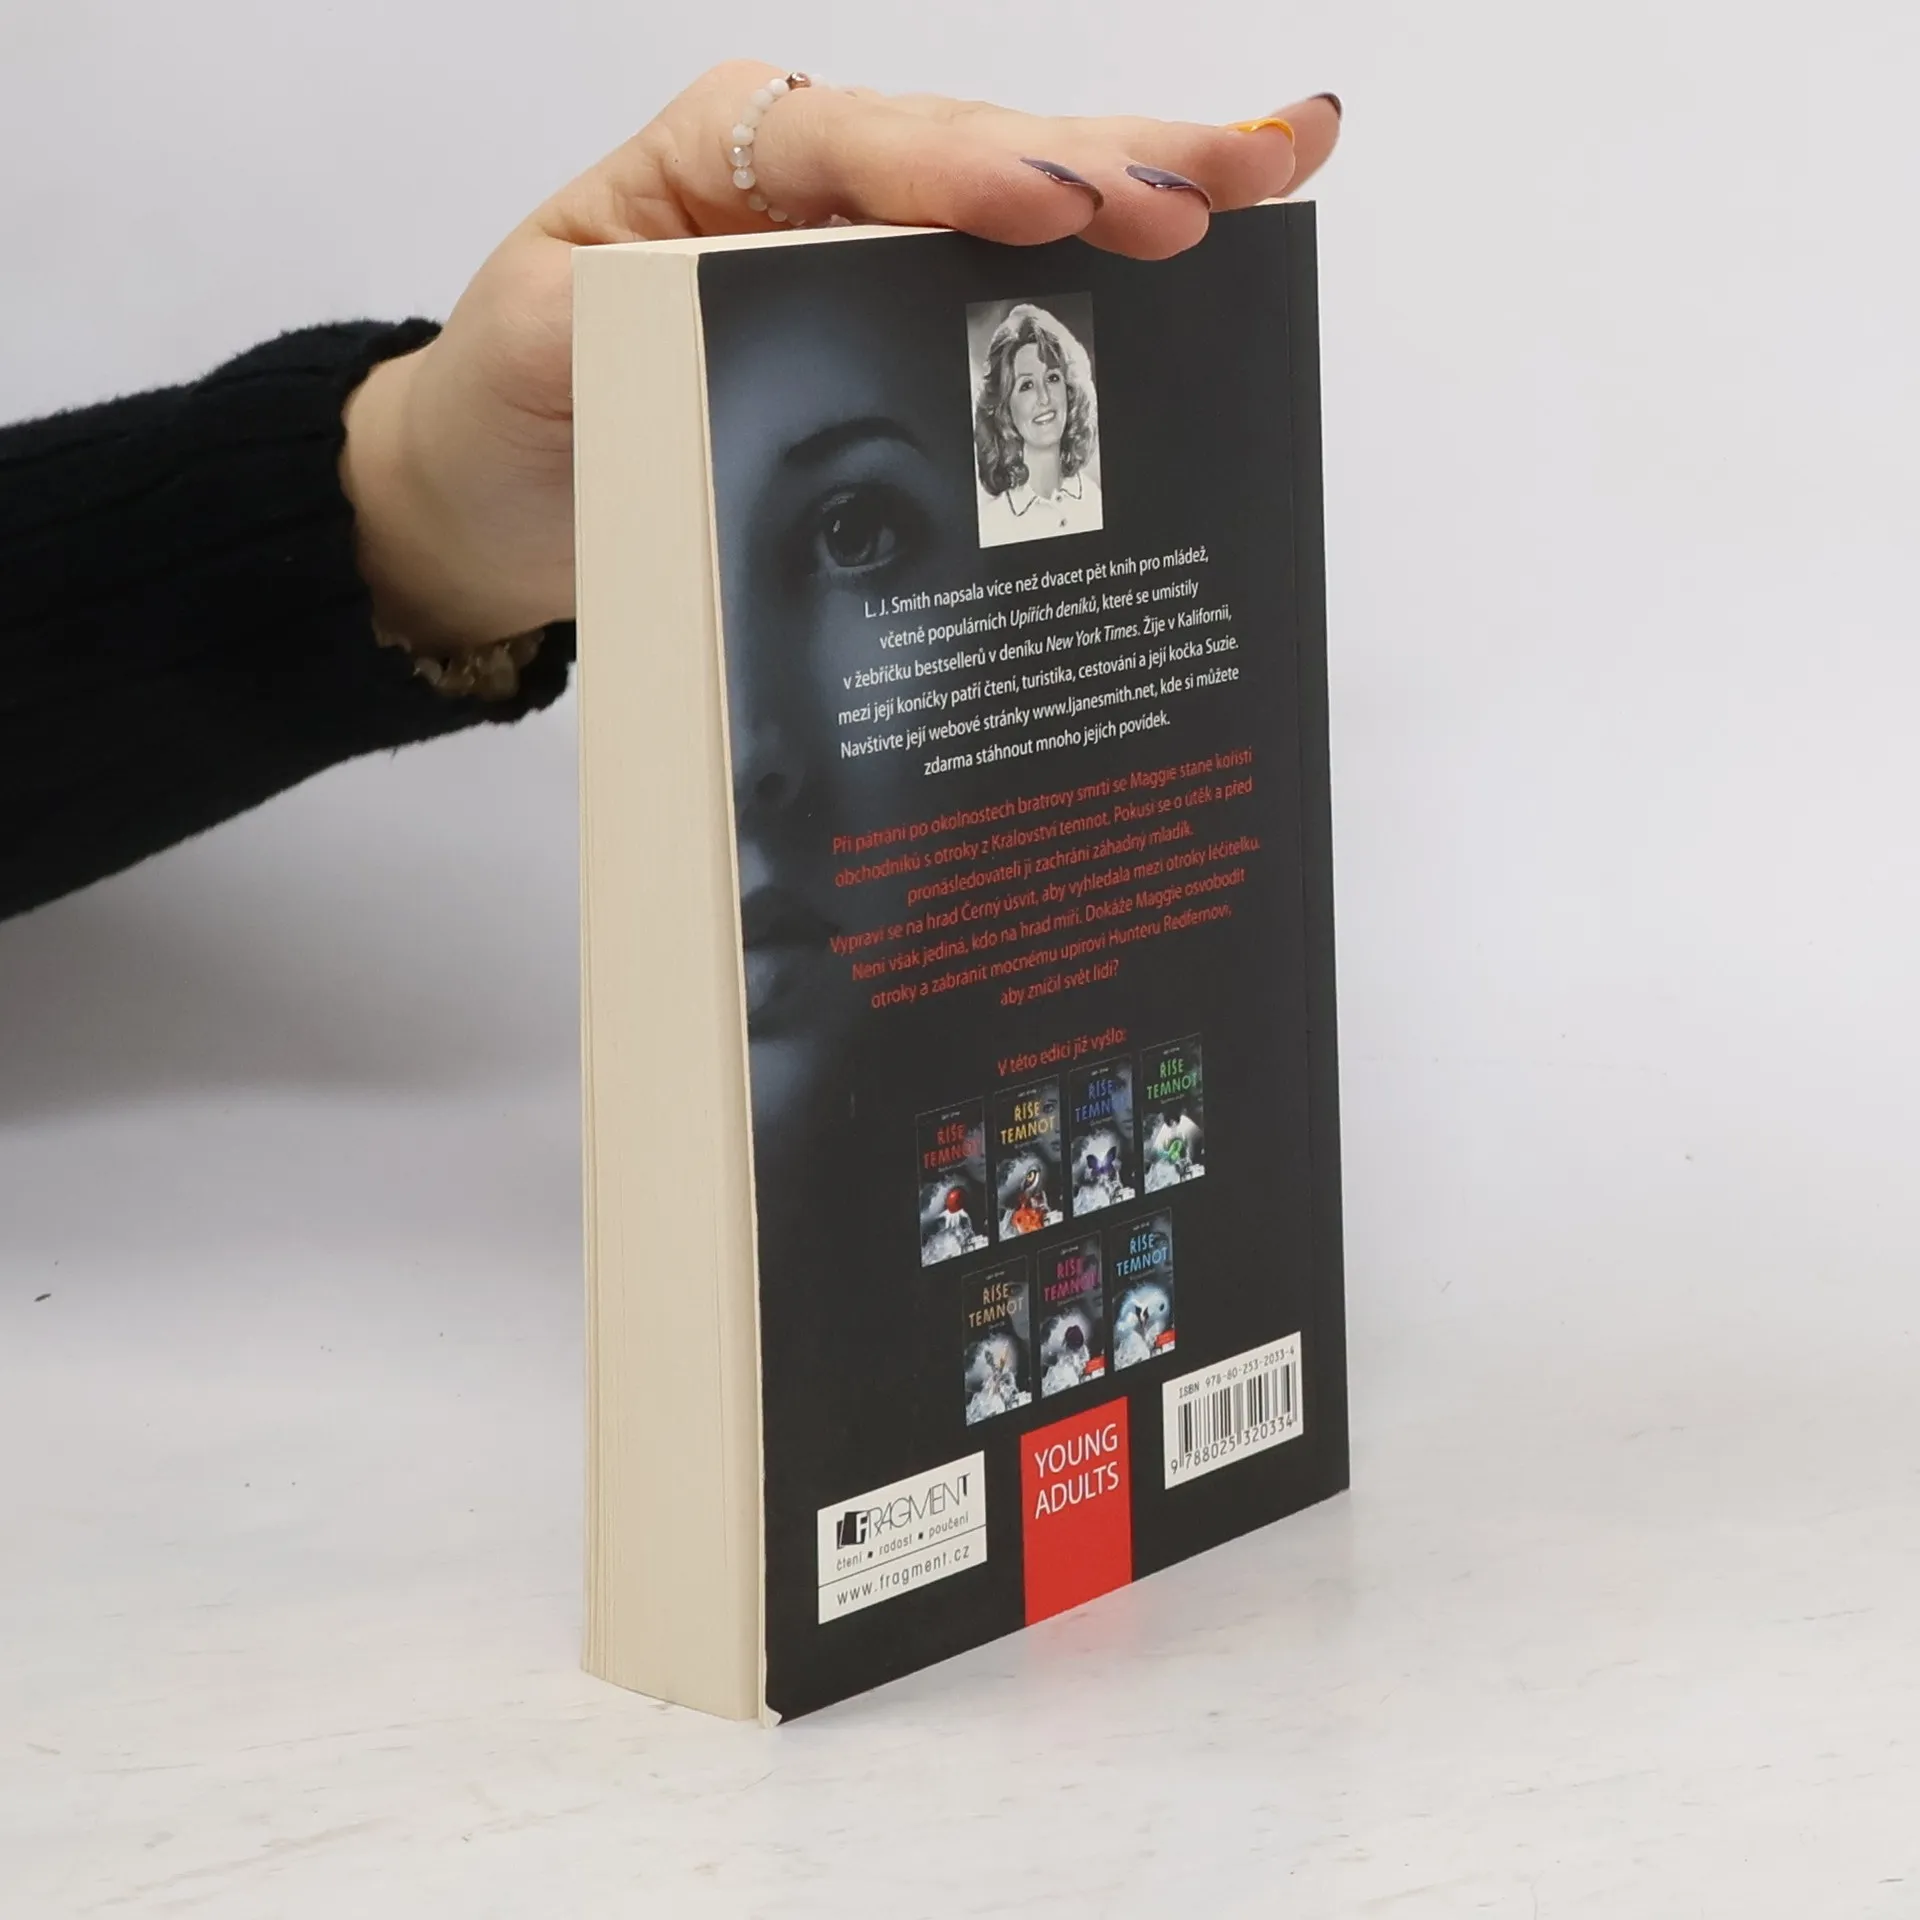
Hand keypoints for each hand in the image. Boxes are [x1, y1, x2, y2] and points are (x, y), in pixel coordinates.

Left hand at [341, 63, 1341, 649]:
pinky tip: (1217, 230)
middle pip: (985, 151)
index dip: (963, 173)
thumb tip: (747, 320)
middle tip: (1243, 171)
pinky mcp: (903, 325)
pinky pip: (1016, 286)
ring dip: (1155, 188)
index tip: (1054, 207)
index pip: (860, 146)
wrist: (506, 483)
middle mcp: (816, 181)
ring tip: (1279, 167)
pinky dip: (1115, 266)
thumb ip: (638, 317)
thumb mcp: (548, 343)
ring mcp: (871, 248)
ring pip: (1029, 201)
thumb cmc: (521, 397)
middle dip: (1116, 160)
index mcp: (726, 158)